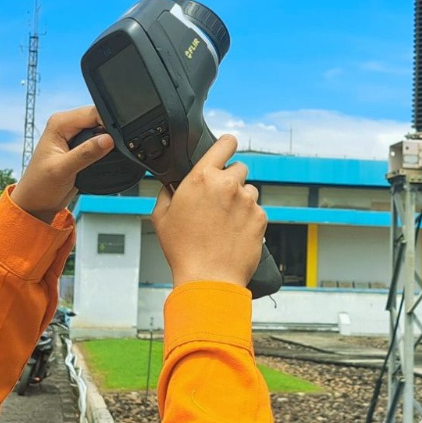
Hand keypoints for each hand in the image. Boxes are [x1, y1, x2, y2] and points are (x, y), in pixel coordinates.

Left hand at [11, 106, 115, 221]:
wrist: (37, 202)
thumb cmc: (40, 186)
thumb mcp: (63, 169)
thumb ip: (86, 153)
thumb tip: (108, 139)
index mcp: (59, 123)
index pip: (92, 113)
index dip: (108, 123)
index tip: (117, 139)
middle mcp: (67, 126)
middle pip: (100, 119)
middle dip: (110, 133)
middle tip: (115, 150)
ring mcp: (75, 137)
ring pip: (102, 130)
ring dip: (109, 142)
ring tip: (108, 157)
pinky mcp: (81, 148)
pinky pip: (100, 142)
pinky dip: (106, 149)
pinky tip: (105, 159)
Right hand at [152, 134, 266, 287]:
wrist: (208, 278)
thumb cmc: (184, 251)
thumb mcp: (161, 218)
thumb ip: (166, 194)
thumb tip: (170, 187)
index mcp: (201, 178)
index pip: (225, 143)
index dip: (227, 144)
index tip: (227, 147)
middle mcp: (227, 185)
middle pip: (239, 168)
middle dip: (230, 180)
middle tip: (219, 201)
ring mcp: (247, 201)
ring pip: (250, 190)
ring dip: (241, 200)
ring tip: (226, 222)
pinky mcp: (260, 218)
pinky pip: (257, 211)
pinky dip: (249, 219)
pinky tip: (234, 233)